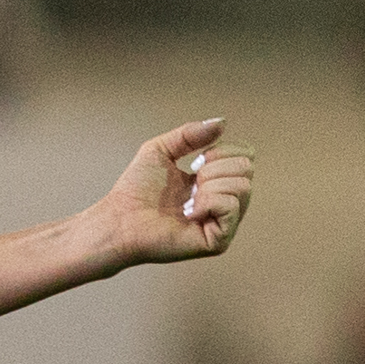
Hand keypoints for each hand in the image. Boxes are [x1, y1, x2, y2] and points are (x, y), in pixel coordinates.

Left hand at [92, 117, 253, 265]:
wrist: (118, 220)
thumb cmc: (135, 190)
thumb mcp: (161, 149)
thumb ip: (190, 134)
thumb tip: (222, 122)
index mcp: (216, 182)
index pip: (246, 157)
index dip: (223, 151)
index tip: (195, 162)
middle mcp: (224, 203)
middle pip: (247, 169)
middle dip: (214, 168)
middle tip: (190, 183)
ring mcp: (223, 223)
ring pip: (242, 186)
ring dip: (209, 185)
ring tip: (186, 200)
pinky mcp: (218, 241)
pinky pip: (231, 207)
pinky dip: (208, 202)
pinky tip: (188, 213)